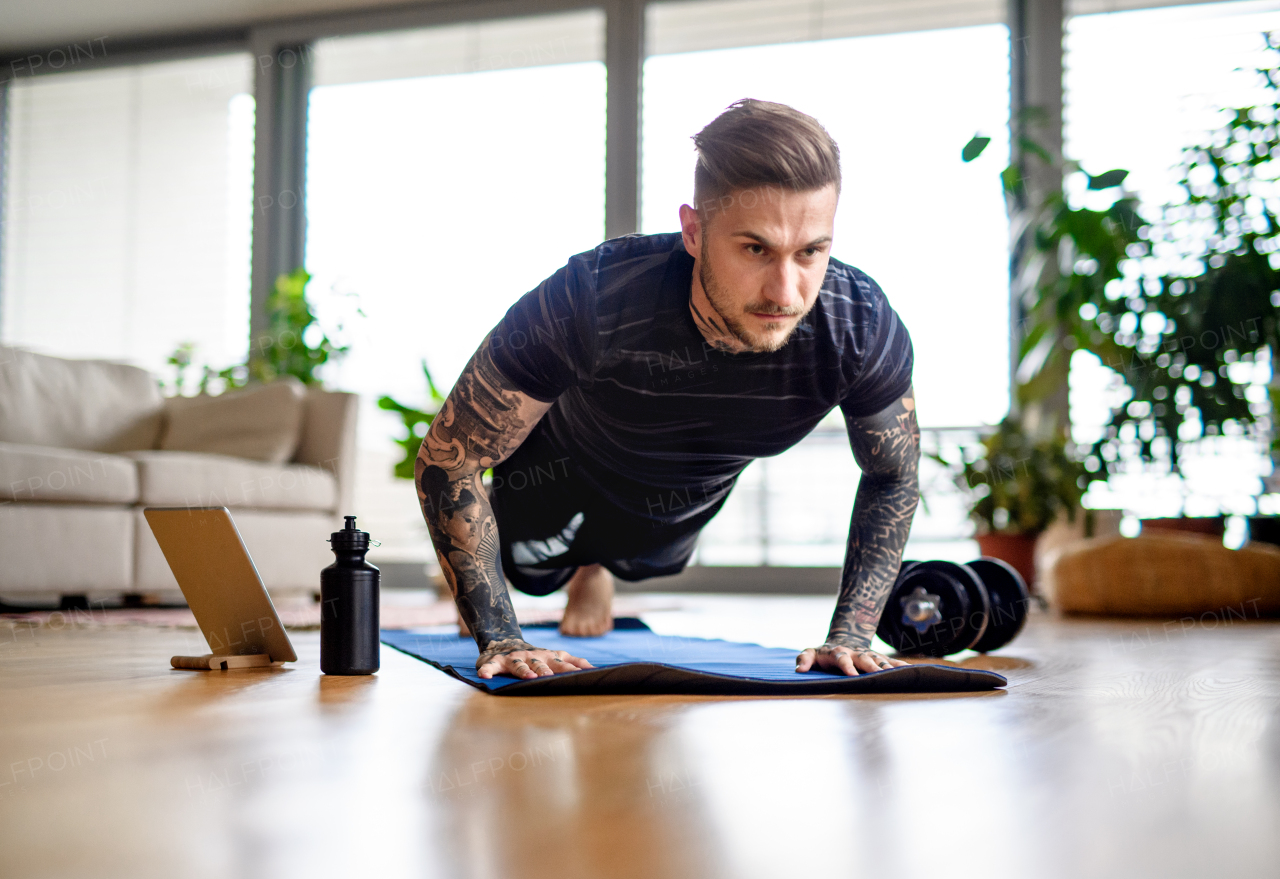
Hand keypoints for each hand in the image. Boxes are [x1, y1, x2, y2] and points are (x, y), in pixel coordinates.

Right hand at [476, 638, 593, 679]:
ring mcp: (514, 658)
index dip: (573, 670)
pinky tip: (484, 676)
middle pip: (541, 664)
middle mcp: (532, 657)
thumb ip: (574, 663)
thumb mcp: (556, 658)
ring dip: (523, 671)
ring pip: (519, 665)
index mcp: (549, 658)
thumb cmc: (536, 658)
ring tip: (528, 677)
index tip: (585, 677)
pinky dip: (487, 670)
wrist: (505, 644)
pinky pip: (490, 666)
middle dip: (546, 671)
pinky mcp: (496, 661)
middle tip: (551, 678)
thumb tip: (595, 669)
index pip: (564, 664)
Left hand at [795, 640, 908, 675]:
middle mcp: (854, 653)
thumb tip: (799, 670)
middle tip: (879, 675)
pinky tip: (909, 670)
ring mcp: (866, 655)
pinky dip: (898, 666)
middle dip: (871, 667)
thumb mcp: (810, 653)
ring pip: (878, 660)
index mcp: (837, 653)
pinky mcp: (876, 658)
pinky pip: (889, 661)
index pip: (842, 659)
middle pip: (864, 659)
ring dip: (886, 667)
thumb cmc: (823, 654)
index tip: (852, 676)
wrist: (842, 640)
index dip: (847, 667)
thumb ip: (804, 659)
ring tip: (896, 674)